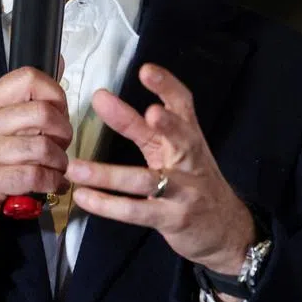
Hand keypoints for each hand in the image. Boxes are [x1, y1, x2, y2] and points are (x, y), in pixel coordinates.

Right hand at [0, 67, 72, 247]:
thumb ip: (26, 98)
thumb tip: (59, 62)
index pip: (28, 79)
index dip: (55, 95)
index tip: (60, 113)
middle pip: (41, 113)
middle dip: (63, 132)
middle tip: (62, 145)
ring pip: (41, 148)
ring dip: (60, 162)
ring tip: (58, 168)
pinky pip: (33, 176)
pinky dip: (52, 181)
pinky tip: (52, 184)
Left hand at [65, 63, 254, 276]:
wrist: (226, 230)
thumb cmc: (194, 182)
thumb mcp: (176, 150)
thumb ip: (143, 127)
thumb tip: (103, 100)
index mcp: (189, 137)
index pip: (183, 105)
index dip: (168, 87)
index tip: (147, 71)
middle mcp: (189, 160)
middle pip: (180, 138)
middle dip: (167, 124)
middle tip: (150, 113)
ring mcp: (183, 191)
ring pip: (145, 179)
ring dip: (107, 175)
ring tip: (76, 168)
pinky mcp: (172, 218)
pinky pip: (136, 210)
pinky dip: (108, 205)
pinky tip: (84, 197)